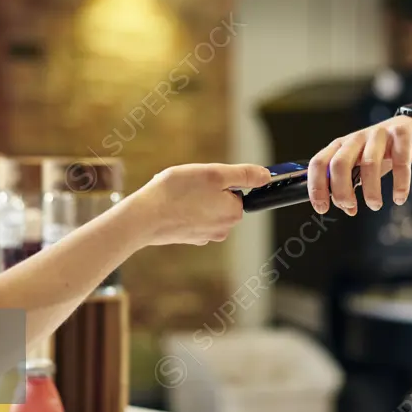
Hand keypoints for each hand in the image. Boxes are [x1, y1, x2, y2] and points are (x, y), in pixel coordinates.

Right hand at [130, 163, 271, 245]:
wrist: (143, 218)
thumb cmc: (177, 192)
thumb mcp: (214, 174)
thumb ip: (243, 174)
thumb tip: (267, 176)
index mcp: (233, 213)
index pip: (236, 190)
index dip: (220, 180)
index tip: (204, 179)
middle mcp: (222, 229)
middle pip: (221, 199)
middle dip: (206, 189)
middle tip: (189, 184)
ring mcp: (204, 235)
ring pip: (204, 207)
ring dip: (193, 197)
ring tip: (177, 194)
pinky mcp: (187, 237)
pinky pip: (191, 216)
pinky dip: (182, 208)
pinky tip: (170, 204)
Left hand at [307, 115, 411, 215]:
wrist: (408, 130)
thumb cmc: (379, 152)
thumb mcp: (359, 166)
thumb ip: (350, 186)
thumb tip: (348, 209)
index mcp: (340, 146)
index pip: (318, 163)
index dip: (316, 187)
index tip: (322, 208)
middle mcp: (355, 139)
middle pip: (339, 163)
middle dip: (341, 190)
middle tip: (350, 207)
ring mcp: (378, 135)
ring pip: (369, 163)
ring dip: (371, 190)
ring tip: (375, 205)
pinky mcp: (401, 135)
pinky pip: (400, 162)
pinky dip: (400, 184)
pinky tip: (399, 198)